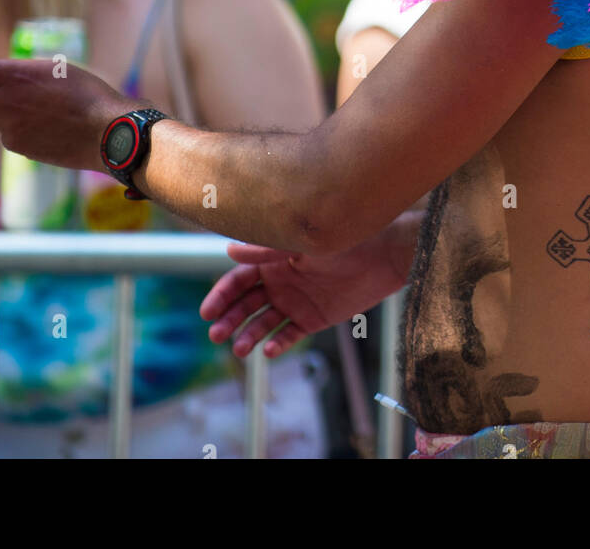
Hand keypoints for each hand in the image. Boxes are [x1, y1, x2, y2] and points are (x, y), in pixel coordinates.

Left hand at [0, 58, 132, 170]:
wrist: (107, 131)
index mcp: (15, 73)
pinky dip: (14, 128)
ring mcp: (8, 127)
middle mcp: (5, 100)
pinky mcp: (16, 147)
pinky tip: (43, 126)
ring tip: (27, 106)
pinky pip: (3, 134)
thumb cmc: (87, 93)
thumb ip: (16, 75)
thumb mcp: (52, 70)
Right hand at [200, 226, 411, 358]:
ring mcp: (294, 301)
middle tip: (216, 335)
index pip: (238, 280)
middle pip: (245, 304)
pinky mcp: (312, 318)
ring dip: (249, 335)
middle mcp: (278, 281)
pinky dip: (277, 344)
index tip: (207, 312)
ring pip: (263, 322)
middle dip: (229, 319)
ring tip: (240, 350)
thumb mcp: (302, 244)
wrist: (381, 255)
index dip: (221, 296)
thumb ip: (267, 249)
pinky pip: (289, 335)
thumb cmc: (342, 239)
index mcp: (271, 260)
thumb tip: (229, 250)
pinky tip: (268, 351)